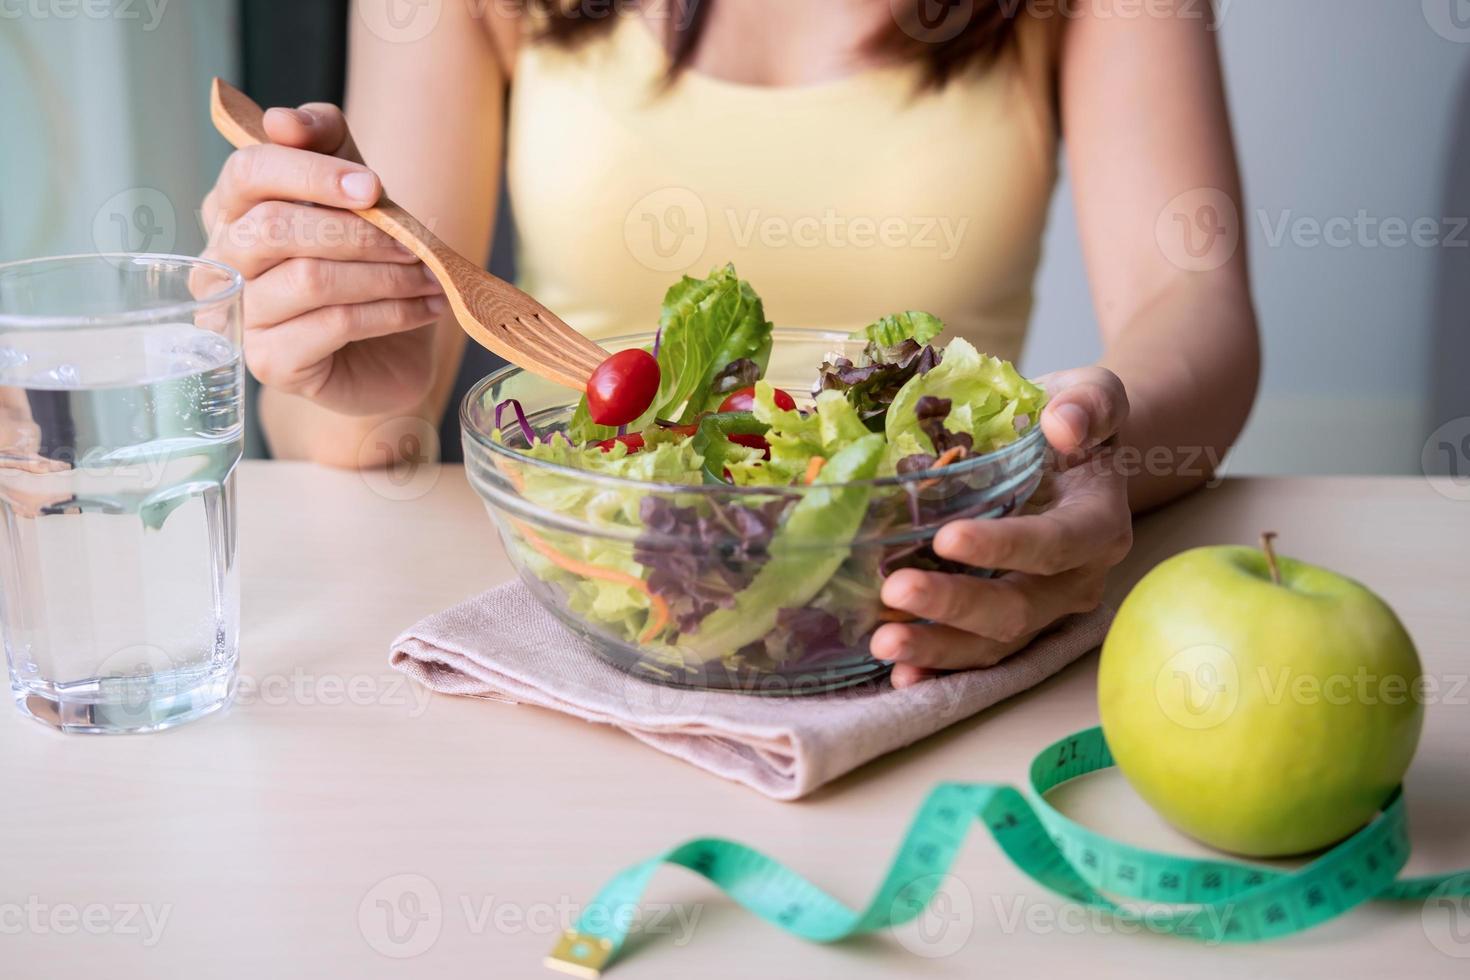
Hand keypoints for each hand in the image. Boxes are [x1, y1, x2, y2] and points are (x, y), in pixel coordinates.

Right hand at [200, 103, 445, 415]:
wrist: (387, 351)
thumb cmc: (362, 263)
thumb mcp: (354, 189)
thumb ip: (325, 142)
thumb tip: (282, 120)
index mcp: (231, 209)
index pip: (249, 172)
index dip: (312, 172)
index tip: (373, 185)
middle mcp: (221, 262)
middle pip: (274, 228)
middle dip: (357, 232)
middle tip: (414, 242)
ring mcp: (239, 317)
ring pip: (309, 278)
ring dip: (383, 275)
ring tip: (427, 278)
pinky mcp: (269, 363)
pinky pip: (332, 325)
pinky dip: (388, 313)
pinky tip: (423, 310)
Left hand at [871, 366, 1133, 688]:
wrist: (1071, 448)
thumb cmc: (1072, 420)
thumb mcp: (1092, 393)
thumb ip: (1090, 403)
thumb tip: (1063, 424)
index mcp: (1098, 524)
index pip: (1054, 543)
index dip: (1005, 545)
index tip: (947, 537)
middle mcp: (1076, 579)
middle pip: (1018, 607)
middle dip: (955, 605)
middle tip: (895, 591)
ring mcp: (1044, 610)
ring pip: (995, 643)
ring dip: (938, 648)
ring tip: (884, 642)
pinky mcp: (1011, 625)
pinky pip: (977, 656)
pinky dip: (938, 669)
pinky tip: (897, 675)